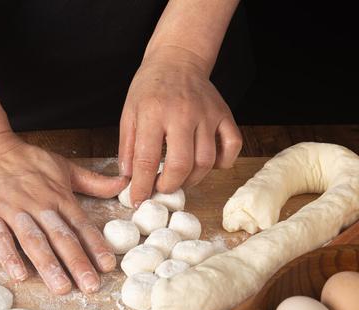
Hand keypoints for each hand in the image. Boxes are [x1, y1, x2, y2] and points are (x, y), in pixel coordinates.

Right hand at [0, 132, 127, 293]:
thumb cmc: (26, 160)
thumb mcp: (64, 166)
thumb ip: (93, 181)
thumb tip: (123, 184)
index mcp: (59, 196)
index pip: (81, 224)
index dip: (95, 245)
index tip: (108, 266)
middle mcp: (39, 205)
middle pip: (61, 237)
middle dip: (77, 262)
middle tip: (90, 286)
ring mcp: (13, 210)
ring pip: (33, 240)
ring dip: (48, 264)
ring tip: (61, 287)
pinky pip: (0, 237)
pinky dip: (9, 256)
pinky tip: (18, 275)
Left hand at [118, 46, 241, 206]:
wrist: (177, 59)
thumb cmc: (149, 88)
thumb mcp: (128, 114)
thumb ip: (127, 147)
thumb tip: (128, 178)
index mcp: (153, 114)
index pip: (146, 159)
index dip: (141, 185)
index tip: (137, 199)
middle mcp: (183, 114)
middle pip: (181, 165)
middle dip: (169, 186)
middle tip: (160, 189)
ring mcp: (207, 114)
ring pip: (206, 161)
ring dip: (192, 179)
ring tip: (179, 179)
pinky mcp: (225, 114)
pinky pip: (232, 146)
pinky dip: (222, 163)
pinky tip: (206, 164)